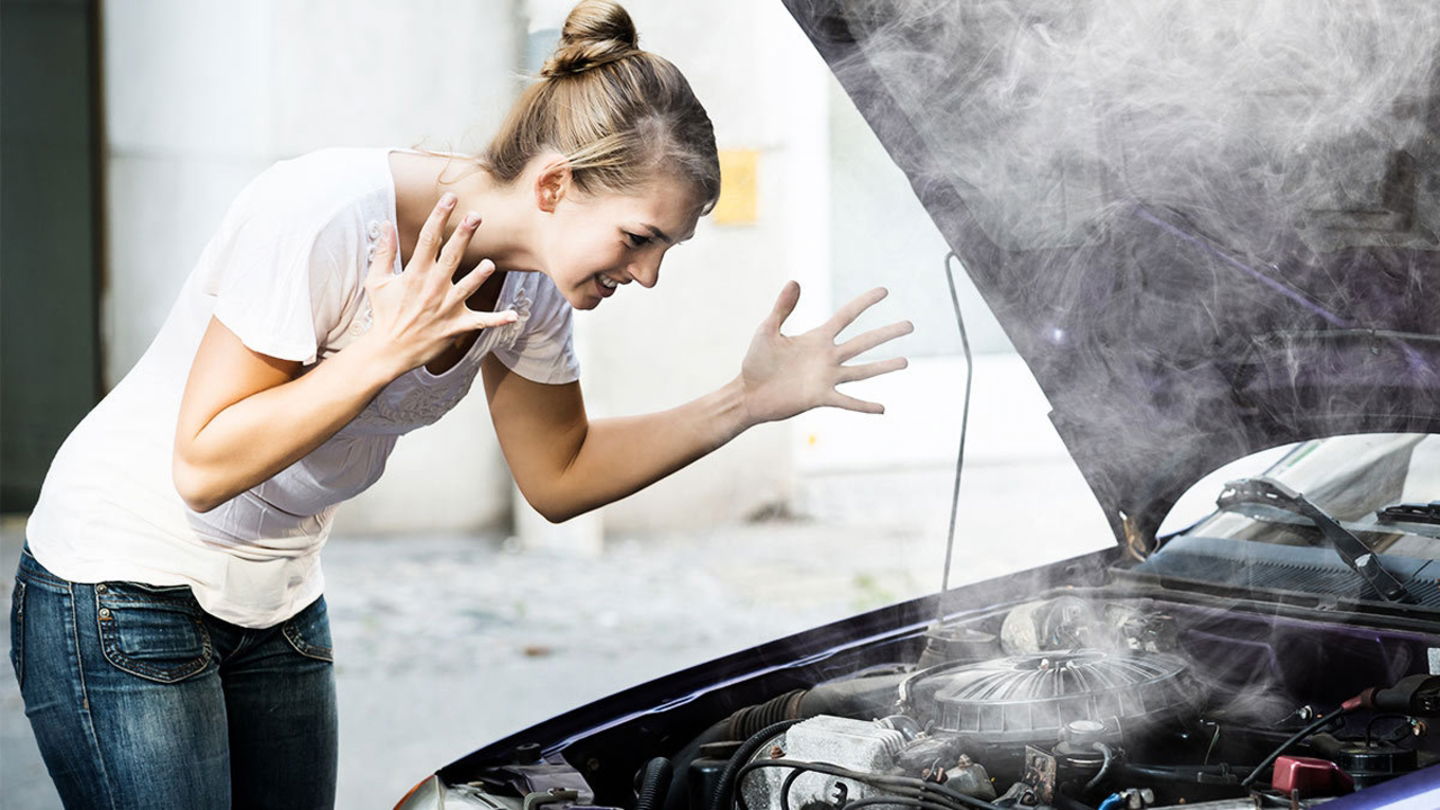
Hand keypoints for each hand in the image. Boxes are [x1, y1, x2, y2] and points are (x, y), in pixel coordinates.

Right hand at [362, 193, 516, 373]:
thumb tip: (385, 224)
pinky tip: (514, 315)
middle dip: (463, 236)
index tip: (449, 198)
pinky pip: (480, 322)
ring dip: (479, 277)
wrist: (388, 350)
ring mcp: (445, 308)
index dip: (439, 217)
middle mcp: (432, 288)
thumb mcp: (377, 281)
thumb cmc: (384, 313)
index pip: (428, 240)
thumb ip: (384, 252)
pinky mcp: (455, 326)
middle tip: (476, 216)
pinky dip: (497, 320)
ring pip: (467, 288)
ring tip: (489, 264)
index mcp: (414, 274)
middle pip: (451, 257)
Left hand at [738, 281, 912, 424]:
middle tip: (910, 325)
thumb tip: (795, 281)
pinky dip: (864, 406)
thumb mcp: (768, 330)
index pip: (846, 316)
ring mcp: (826, 378)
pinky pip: (847, 401)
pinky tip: (883, 409)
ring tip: (905, 361)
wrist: (748, 393)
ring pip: (862, 371)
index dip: (865, 303)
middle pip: (863, 342)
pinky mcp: (820, 398)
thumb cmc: (756, 361)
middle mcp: (827, 357)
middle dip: (886, 333)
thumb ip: (782, 308)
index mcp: (817, 338)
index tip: (884, 291)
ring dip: (883, 366)